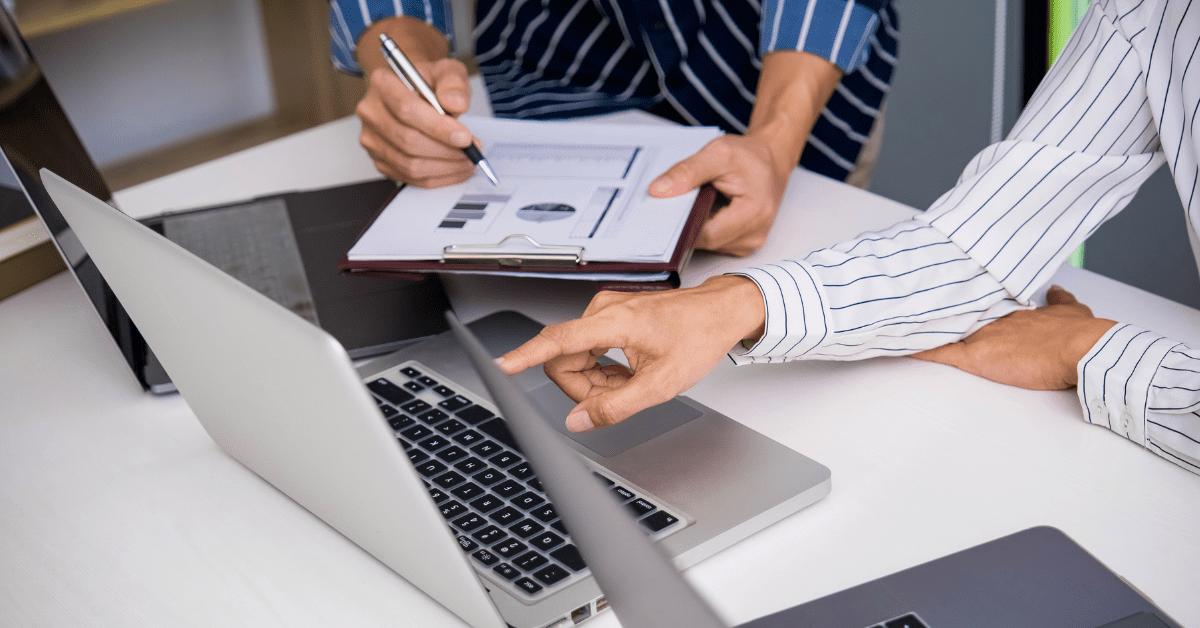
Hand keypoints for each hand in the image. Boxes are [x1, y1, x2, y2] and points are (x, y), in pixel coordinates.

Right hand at [356, 59, 476, 186]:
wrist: (416, 93)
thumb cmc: (429, 83)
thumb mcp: (447, 71)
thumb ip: (453, 83)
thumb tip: (456, 104)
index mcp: (382, 83)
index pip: (407, 109)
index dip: (438, 127)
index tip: (465, 137)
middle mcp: (371, 112)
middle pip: (408, 140)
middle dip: (446, 150)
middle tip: (472, 150)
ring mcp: (372, 139)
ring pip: (410, 164)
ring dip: (445, 167)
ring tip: (467, 160)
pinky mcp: (380, 161)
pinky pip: (411, 178)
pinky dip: (438, 177)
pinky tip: (455, 168)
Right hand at [497, 275, 766, 430]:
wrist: (720, 311)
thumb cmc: (698, 337)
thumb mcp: (661, 384)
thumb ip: (615, 406)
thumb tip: (579, 421)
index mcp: (612, 321)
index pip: (556, 341)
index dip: (524, 357)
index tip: (500, 365)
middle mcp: (602, 310)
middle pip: (564, 360)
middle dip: (585, 387)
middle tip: (620, 395)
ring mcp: (604, 311)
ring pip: (575, 358)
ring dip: (597, 380)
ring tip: (633, 382)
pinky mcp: (608, 316)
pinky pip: (588, 350)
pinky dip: (604, 369)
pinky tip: (629, 372)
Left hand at [649, 134, 789, 256]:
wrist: (770, 160)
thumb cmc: (750, 157)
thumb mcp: (717, 153)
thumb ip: (687, 172)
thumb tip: (658, 191)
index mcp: (754, 214)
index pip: (706, 234)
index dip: (682, 223)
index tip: (666, 210)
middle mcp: (754, 235)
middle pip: (705, 241)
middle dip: (688, 222)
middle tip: (681, 200)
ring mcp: (749, 243)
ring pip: (707, 244)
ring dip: (697, 224)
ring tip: (700, 200)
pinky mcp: (742, 244)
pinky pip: (714, 242)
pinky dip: (705, 226)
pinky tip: (706, 209)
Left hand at [911, 286, 1116, 389]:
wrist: (1080, 347)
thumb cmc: (1077, 334)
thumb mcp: (1071, 310)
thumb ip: (1060, 301)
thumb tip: (1057, 290)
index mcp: (1009, 308)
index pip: (976, 301)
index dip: (958, 299)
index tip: (941, 292)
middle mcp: (990, 317)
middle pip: (954, 310)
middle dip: (932, 307)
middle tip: (906, 299)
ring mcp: (980, 335)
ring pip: (942, 328)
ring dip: (921, 326)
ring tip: (894, 319)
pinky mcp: (975, 356)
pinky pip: (939, 352)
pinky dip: (920, 349)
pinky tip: (899, 346)